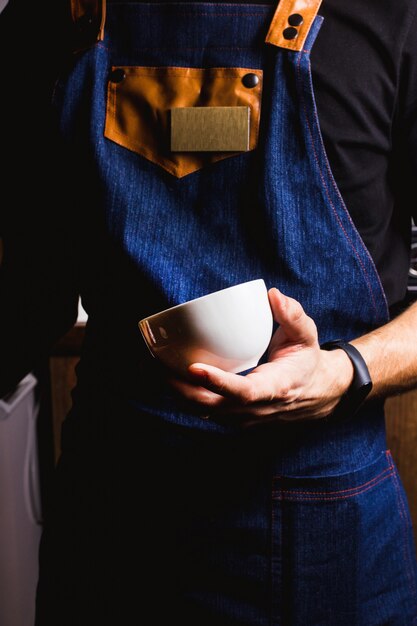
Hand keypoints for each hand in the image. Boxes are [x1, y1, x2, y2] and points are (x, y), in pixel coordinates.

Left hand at [168, 288, 353, 426]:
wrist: (316, 392)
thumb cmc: (306, 360)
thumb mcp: (307, 335)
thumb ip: (293, 315)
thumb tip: (273, 295)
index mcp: (276, 388)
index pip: (244, 392)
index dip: (218, 383)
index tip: (194, 368)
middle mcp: (257, 409)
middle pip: (212, 406)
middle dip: (181, 388)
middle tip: (156, 364)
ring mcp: (244, 418)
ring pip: (204, 412)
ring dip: (177, 393)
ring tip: (153, 368)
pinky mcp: (235, 417)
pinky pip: (205, 411)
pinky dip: (184, 396)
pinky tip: (167, 376)